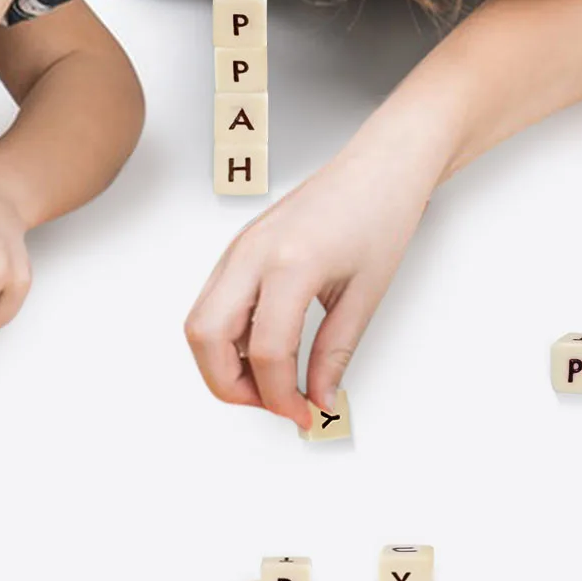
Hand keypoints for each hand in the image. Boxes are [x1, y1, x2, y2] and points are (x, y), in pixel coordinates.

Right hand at [185, 134, 438, 427]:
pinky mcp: (240, 247)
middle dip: (231, 385)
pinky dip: (227, 337)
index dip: (281, 397)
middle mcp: (252, 252)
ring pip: (200, 321)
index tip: (304, 414)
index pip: (265, 352)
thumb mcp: (365, 295)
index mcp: (289, 263)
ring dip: (224, 362)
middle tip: (275, 404)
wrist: (381, 166)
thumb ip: (335, 353)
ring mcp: (240, 247)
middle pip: (205, 337)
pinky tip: (264, 350)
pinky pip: (213, 301)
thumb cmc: (380, 214)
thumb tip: (318, 398)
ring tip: (271, 381)